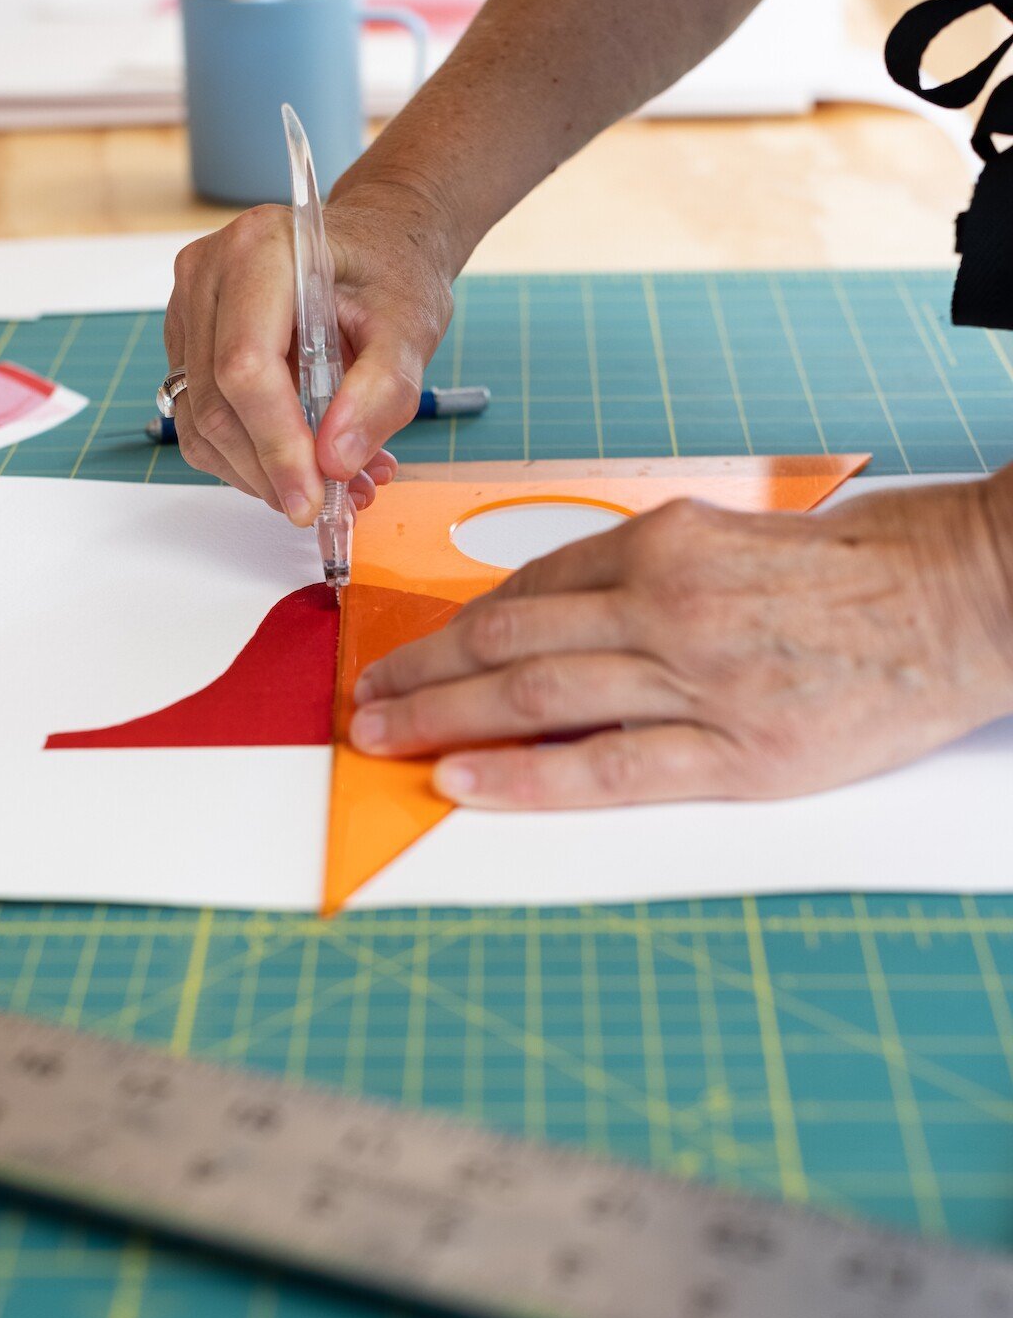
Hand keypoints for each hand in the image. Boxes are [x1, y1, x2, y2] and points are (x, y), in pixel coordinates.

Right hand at [164, 180, 454, 524]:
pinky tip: (307, 462)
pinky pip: (202, 422)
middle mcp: (207, 275)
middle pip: (217, 404)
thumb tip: (335, 462)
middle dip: (273, 472)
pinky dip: (252, 460)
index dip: (276, 444)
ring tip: (335, 485)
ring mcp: (188, 310)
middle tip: (333, 505)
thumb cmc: (390, 273)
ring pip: (201, 424)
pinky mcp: (188, 345)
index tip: (313, 499)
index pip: (246, 366)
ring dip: (262, 476)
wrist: (374, 249)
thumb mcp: (411, 327)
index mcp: (260, 250)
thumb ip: (381, 393)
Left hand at [349, 480, 1012, 807]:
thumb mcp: (746, 537)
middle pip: (509, 641)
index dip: (456, 627)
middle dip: (422, 673)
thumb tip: (569, 617)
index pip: (530, 589)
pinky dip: (525, 777)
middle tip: (365, 701)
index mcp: (670, 542)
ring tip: (383, 739)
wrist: (972, 595)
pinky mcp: (743, 755)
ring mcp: (702, 680)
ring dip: (443, 718)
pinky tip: (463, 780)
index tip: (414, 650)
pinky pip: (608, 768)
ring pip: (537, 699)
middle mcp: (670, 603)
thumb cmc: (868, 562)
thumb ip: (658, 574)